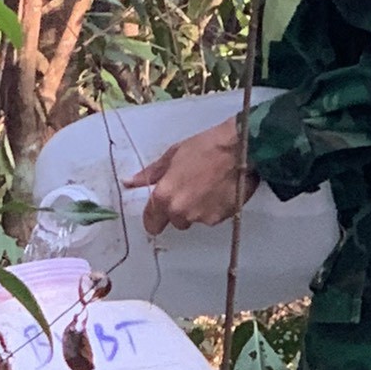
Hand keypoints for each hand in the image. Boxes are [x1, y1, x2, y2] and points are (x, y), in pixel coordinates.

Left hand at [126, 117, 259, 235]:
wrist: (242, 150)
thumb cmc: (205, 147)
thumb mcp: (173, 155)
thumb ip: (150, 174)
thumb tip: (128, 183)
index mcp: (164, 196)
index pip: (151, 222)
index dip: (154, 217)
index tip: (160, 210)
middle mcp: (181, 212)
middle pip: (175, 221)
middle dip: (180, 210)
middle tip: (191, 188)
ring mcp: (202, 218)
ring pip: (194, 219)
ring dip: (198, 208)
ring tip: (209, 186)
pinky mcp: (221, 219)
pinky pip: (211, 217)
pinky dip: (214, 208)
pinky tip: (220, 191)